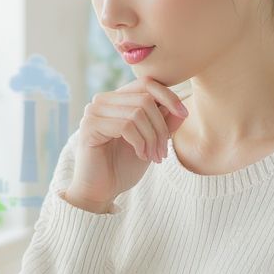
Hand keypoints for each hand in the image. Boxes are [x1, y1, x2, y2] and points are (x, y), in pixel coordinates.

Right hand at [66, 76, 188, 210]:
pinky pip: (126, 126)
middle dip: (161, 127)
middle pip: (145, 99)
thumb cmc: (124, 166)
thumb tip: (182, 106)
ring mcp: (93, 111)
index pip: (146, 83)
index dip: (168, 96)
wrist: (102, 190)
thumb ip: (164, 122)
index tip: (183, 115)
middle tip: (163, 152)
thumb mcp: (152, 141)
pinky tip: (140, 155)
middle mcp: (103, 100)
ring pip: (137, 113)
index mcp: (117, 99)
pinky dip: (140, 143)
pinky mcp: (89, 126)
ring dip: (152, 138)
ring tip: (153, 157)